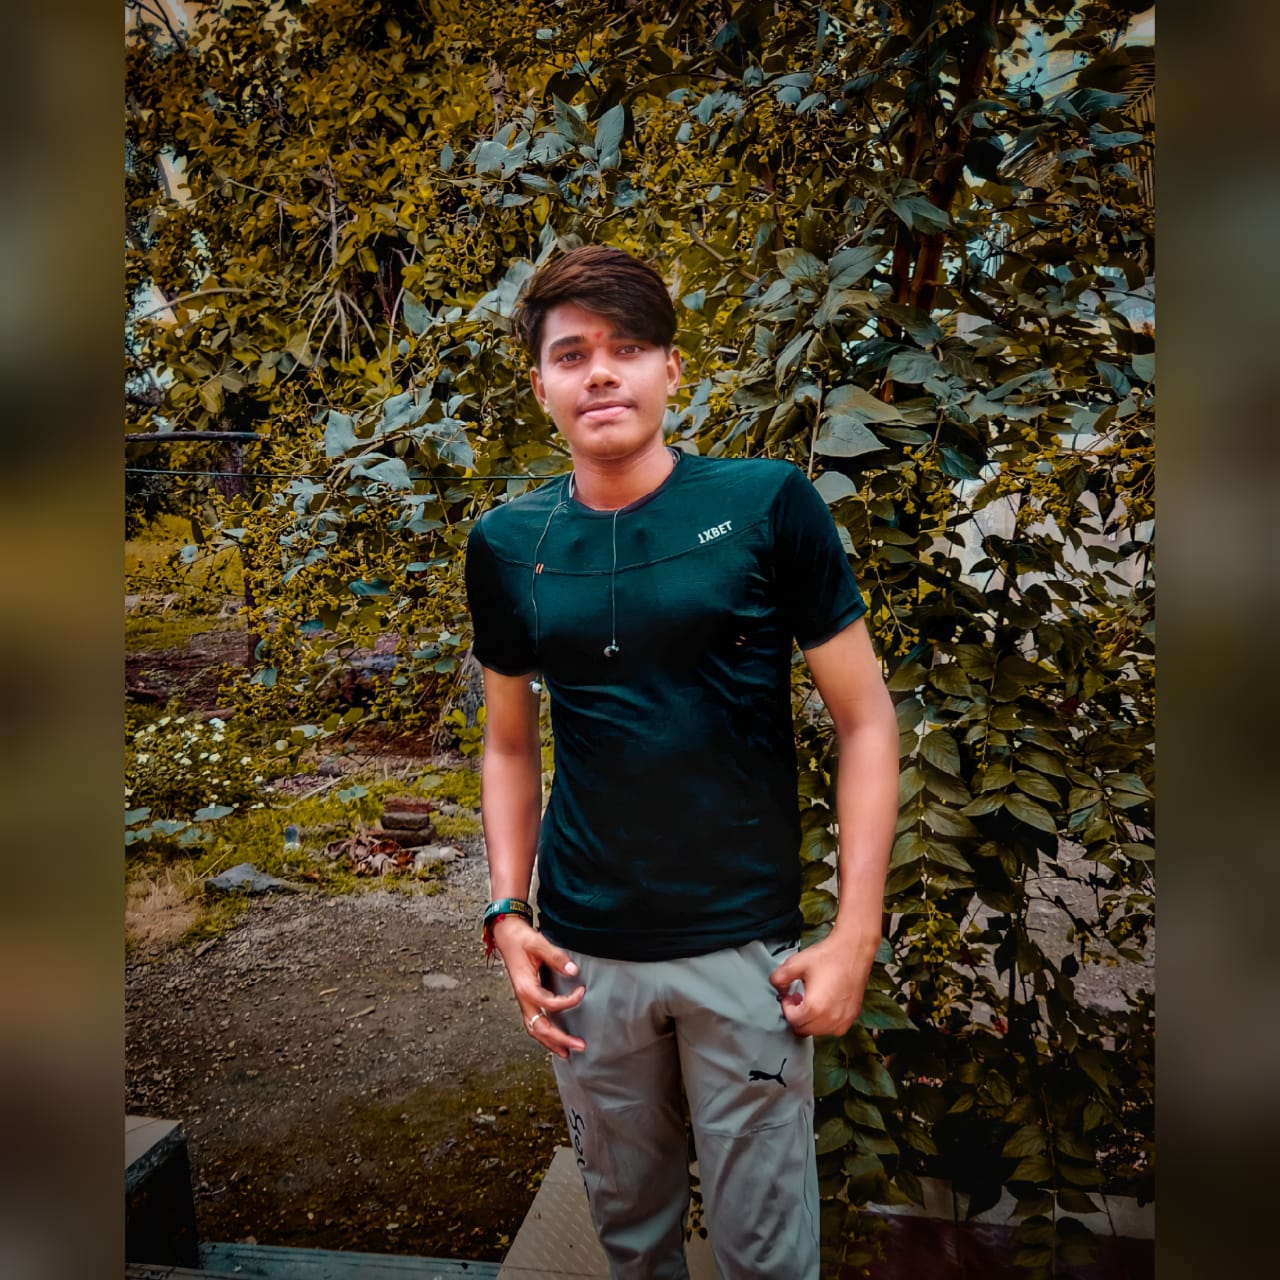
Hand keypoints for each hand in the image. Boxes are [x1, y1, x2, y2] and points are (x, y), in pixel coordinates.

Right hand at [491, 916, 585, 1058]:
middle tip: (579, 1046)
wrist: (505, 934)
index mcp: (525, 987)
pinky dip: (544, 1034)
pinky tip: (554, 1039)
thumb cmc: (520, 939)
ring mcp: (523, 1000)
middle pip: (539, 1027)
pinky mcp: (525, 999)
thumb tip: (573, 971)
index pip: (549, 1003)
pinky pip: (533, 1022)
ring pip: (534, 1029)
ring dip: (550, 1042)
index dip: (568, 1002)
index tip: (582, 991)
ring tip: (567, 1053)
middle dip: (559, 1039)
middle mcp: (522, 998)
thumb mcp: (538, 943)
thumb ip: (556, 957)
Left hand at [768, 931, 877, 1037]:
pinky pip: (831, 1029)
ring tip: (812, 1000)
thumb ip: (778, 979)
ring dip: (810, 1020)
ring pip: (817, 1031)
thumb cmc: (828, 957)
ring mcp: (843, 1021)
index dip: (787, 1007)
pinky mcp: (851, 1018)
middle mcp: (831, 1019)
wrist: (853, 951)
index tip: (790, 996)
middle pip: (803, 1029)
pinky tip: (825, 1004)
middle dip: (797, 1016)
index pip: (792, 1020)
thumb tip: (779, 992)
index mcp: (815, 1008)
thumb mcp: (795, 963)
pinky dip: (824, 1021)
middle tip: (799, 998)